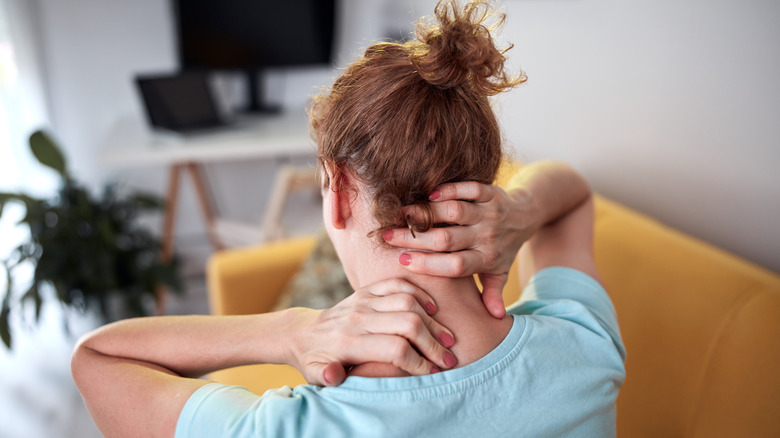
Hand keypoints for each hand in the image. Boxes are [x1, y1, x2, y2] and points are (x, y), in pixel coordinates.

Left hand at [288, 278, 457, 385]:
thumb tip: (335, 375)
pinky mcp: (367, 290)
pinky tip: (432, 311)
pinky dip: (419, 295)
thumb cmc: (315, 360)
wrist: (302, 332)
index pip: (394, 349)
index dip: (418, 362)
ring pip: (408, 302)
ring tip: (447, 339)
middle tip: (449, 359)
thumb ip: (325, 376)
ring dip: (432, 321)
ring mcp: (364, 300)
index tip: (433, 373)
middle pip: (407, 324)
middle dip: (433, 343)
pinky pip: (399, 284)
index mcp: (348, 341)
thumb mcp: (314, 374)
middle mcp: (358, 317)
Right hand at [383, 181, 539, 317]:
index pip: (454, 265)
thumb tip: (494, 319)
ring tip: (402, 214)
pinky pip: (470, 189)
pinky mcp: (491, 192)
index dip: (428, 264)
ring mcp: (489, 213)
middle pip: (447, 239)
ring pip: (455, 212)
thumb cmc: (504, 248)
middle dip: (415, 238)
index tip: (402, 261)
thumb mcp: (499, 273)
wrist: (526, 215)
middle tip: (388, 237)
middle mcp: (487, 237)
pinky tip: (429, 195)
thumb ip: (492, 292)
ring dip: (427, 212)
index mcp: (486, 259)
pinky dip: (450, 190)